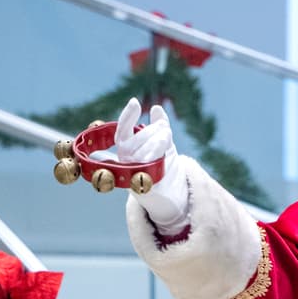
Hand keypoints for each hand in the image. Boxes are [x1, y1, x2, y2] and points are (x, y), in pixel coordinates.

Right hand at [113, 99, 188, 228]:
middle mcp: (125, 164)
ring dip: (153, 141)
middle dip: (147, 132)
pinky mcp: (143, 189)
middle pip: (129, 144)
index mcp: (127, 152)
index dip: (126, 117)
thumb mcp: (164, 145)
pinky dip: (153, 155)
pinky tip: (165, 148)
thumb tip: (156, 109)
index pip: (122, 133)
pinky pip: (144, 171)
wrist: (175, 196)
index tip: (135, 101)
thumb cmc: (165, 168)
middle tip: (164, 127)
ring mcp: (132, 178)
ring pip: (136, 155)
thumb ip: (159, 127)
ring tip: (167, 135)